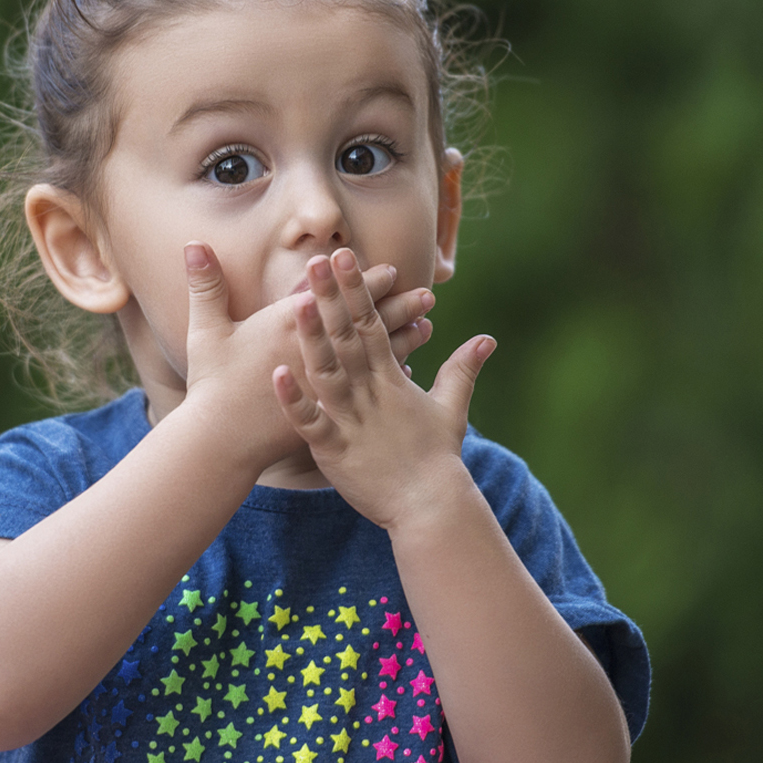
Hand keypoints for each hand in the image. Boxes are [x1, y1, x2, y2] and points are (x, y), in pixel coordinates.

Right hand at [178, 243, 435, 470]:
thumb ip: (205, 285)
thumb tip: (192, 243)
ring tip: (428, 327)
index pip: (336, 296)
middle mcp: (317, 352)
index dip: (364, 281)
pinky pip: (371, 389)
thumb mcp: (206, 330)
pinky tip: (410, 371)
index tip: (391, 270)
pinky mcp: (334, 411)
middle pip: (363, 323)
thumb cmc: (212, 384)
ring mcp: (328, 384)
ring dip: (403, 339)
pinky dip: (388, 380)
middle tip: (426, 293)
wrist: (221, 443)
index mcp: (290, 327)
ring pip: (374, 355)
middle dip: (396, 306)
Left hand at [271, 247, 494, 527]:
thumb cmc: (437, 458)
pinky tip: (276, 374)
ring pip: (328, 372)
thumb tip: (487, 339)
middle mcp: (370, 392)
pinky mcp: (335, 449)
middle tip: (317, 259)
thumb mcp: (451, 408)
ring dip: (312, 338)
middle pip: (348, 337)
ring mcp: (351, 420)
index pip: (372, 323)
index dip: (357, 289)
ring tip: (295, 303)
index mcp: (391, 378)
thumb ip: (463, 369)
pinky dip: (294, 399)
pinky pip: (311, 422)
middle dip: (332, 297)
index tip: (344, 256)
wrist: (431, 506)